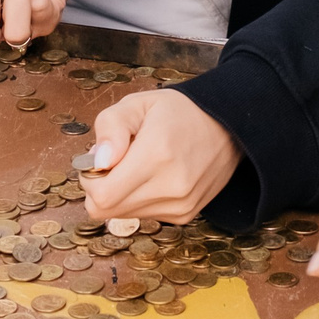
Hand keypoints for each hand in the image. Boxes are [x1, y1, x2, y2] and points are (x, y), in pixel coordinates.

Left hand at [77, 88, 241, 222]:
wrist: (229, 127)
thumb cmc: (180, 112)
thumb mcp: (139, 103)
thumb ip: (111, 127)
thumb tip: (98, 161)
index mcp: (156, 155)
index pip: (102, 196)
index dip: (89, 179)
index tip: (97, 160)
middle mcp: (171, 186)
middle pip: (107, 210)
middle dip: (100, 187)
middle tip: (115, 162)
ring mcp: (180, 205)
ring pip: (124, 215)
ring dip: (120, 194)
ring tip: (138, 167)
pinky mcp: (185, 215)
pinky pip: (144, 216)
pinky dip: (139, 199)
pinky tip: (153, 177)